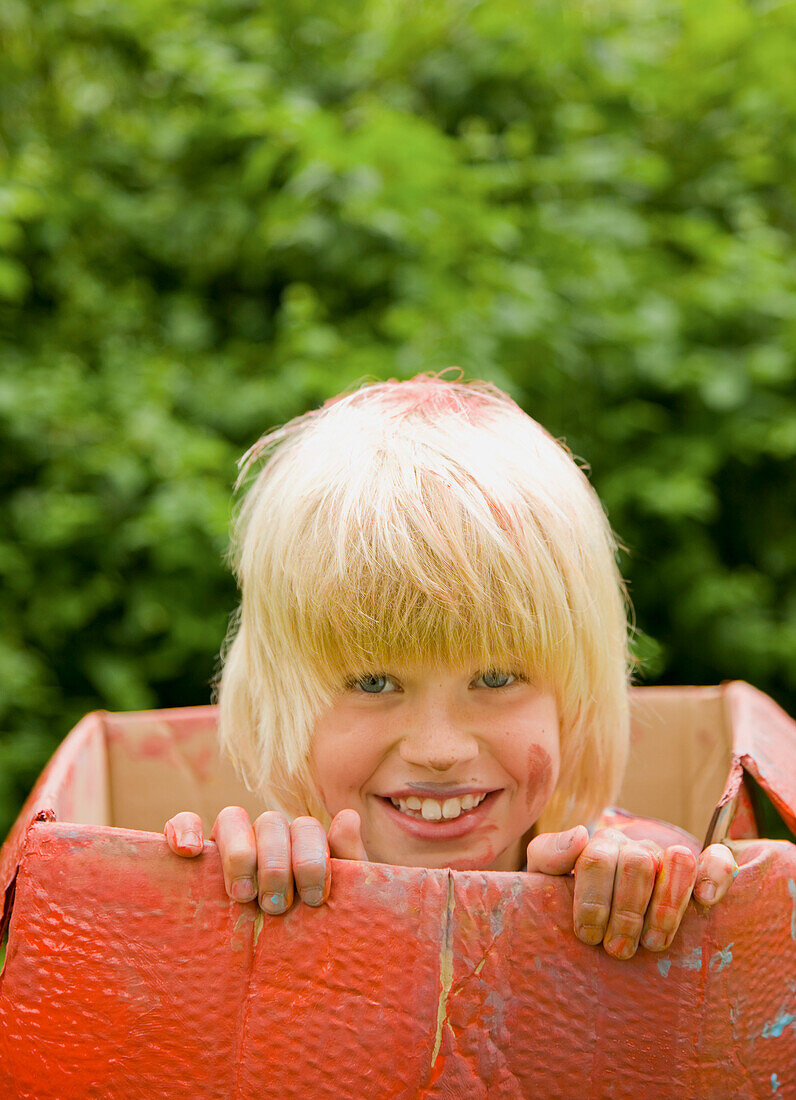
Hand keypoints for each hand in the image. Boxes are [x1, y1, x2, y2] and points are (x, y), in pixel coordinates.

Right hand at [164, 806, 367, 912]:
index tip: (314, 899)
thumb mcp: (339, 902)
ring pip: (230, 819)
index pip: (305, 827)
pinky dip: (182, 828)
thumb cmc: (313, 930)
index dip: (311, 859)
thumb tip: (347, 816)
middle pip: (270, 822)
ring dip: (238, 853)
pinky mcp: (195, 857)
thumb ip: (348, 859)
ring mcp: (229, 844)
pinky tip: (188, 851)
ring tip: (242, 895)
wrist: (293, 968)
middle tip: (276, 906)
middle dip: (276, 863)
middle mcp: (265, 837)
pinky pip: (182, 824)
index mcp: (300, 843)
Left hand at [525, 826, 736, 959]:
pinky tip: (705, 901)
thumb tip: (580, 836)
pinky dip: (715, 874)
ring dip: (666, 905)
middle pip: (637, 864)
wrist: (591, 920)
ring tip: (653, 943)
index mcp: (601, 846)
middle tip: (618, 951)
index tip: (588, 936)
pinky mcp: (701, 875)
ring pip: (678, 861)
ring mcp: (669, 860)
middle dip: (626, 912)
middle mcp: (637, 848)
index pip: (597, 859)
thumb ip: (549, 854)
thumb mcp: (546, 879)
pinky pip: (718, 860)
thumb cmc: (569, 904)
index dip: (592, 899)